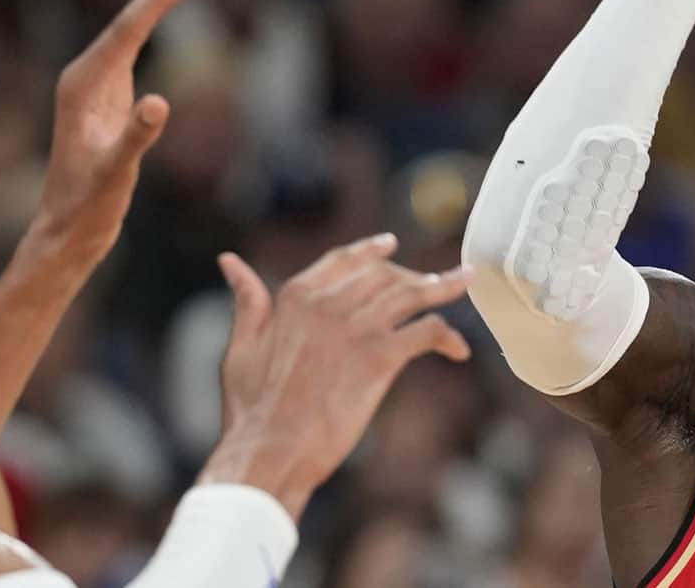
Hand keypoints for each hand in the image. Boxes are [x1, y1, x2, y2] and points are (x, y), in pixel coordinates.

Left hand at [30, 0, 218, 258]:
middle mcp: (88, 70)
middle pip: (133, 9)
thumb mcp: (114, 175)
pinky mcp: (111, 86)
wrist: (68, 228)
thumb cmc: (89, 204)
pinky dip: (162, 10)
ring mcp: (99, 76)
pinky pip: (141, 35)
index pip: (130, 28)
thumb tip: (159, 103)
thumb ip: (135, 138)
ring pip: (138, 16)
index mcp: (84, 82)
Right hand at [201, 234, 470, 518]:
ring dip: (444, 286)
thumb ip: (247, 301)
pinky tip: (458, 351)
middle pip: (384, 274)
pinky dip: (448, 336)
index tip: (390, 244)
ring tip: (465, 281)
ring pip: (412, 293)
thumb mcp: (240, 347)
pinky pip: (427, 331)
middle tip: (434, 280)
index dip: (370, 251)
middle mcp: (330, 303)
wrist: (271, 451)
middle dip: (410, 274)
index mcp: (295, 295)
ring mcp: (359, 327)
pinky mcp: (382, 357)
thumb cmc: (251, 410)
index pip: (343, 259)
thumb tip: (229, 260)